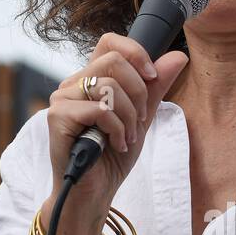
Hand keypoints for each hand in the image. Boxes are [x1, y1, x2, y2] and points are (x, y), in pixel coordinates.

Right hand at [47, 31, 188, 217]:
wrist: (93, 192)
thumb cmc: (111, 157)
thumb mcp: (141, 118)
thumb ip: (155, 88)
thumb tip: (177, 57)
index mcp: (91, 79)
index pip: (111, 42)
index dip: (136, 52)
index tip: (152, 77)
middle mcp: (73, 83)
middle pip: (114, 61)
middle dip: (138, 93)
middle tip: (140, 121)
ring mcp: (62, 99)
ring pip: (108, 87)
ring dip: (128, 117)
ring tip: (127, 139)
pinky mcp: (57, 117)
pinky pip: (98, 110)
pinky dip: (116, 129)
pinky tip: (116, 145)